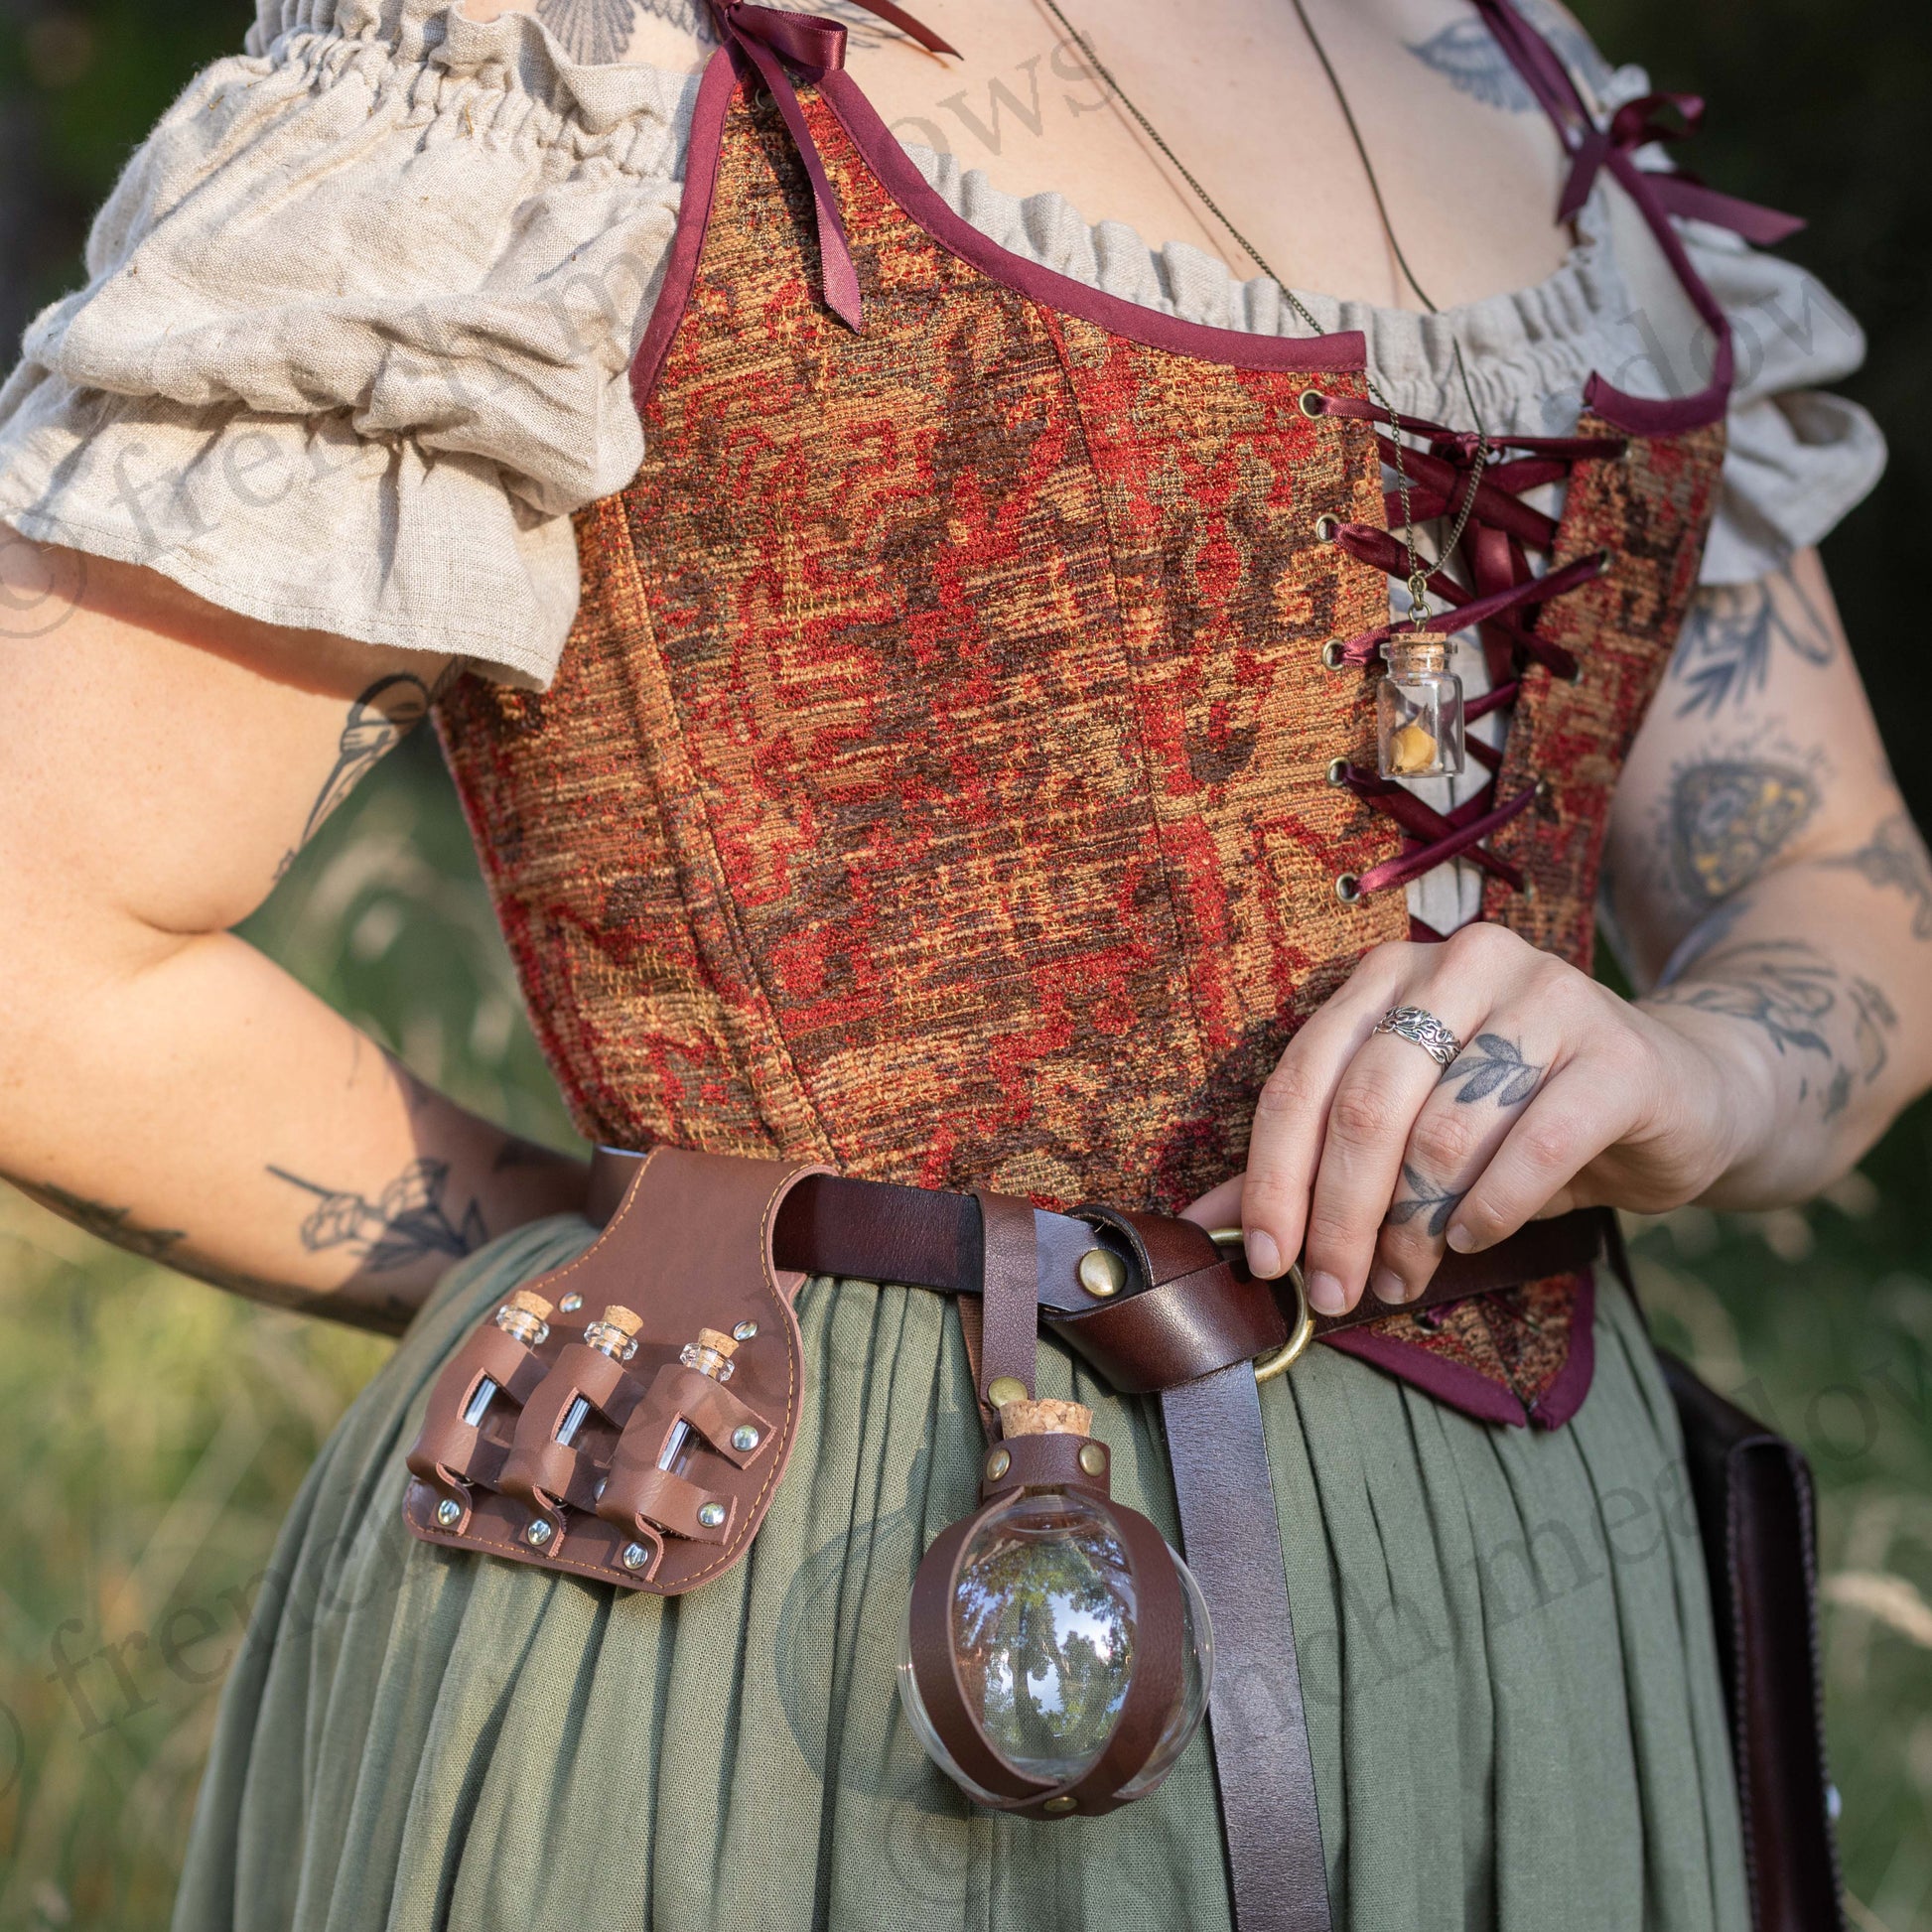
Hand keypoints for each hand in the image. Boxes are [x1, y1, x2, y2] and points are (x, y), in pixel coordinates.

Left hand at [1181, 923, 1766, 1314]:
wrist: (1680, 1095)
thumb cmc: (1521, 1116)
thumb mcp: (1408, 1131)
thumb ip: (1311, 1162)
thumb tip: (1205, 1223)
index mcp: (1389, 976)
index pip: (1302, 1077)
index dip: (1273, 1177)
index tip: (1265, 1261)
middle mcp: (1460, 966)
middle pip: (1365, 1105)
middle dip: (1337, 1216)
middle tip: (1332, 1290)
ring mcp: (1546, 997)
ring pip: (1444, 1131)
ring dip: (1412, 1228)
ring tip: (1404, 1276)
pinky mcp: (1618, 1053)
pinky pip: (1535, 1144)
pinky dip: (1492, 1209)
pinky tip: (1471, 1239)